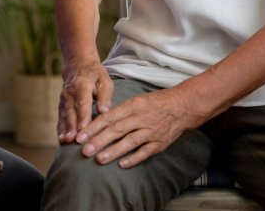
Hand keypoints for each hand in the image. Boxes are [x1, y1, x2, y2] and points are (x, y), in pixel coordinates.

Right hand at [58, 58, 113, 144]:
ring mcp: (63, 99)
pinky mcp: (61, 105)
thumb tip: (105, 112)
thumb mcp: (104, 81)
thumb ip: (105, 96)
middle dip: (72, 127)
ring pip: (63, 116)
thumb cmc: (95, 75)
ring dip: (64, 130)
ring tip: (65, 143)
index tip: (84, 128)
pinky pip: (60, 118)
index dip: (83, 116)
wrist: (78, 65)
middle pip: (71, 111)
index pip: (83, 102)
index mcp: (82, 85)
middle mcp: (69, 93)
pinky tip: (61, 141)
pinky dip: (60, 130)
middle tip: (74, 140)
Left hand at [76, 87, 202, 167]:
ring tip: (99, 159)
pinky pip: (146, 152)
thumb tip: (99, 121)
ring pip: (130, 141)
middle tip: (85, 149)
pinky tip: (122, 164)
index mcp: (133, 105)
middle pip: (117, 129)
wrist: (183, 105)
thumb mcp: (137, 100)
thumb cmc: (156, 102)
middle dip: (99, 140)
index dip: (94, 127)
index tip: (80, 135)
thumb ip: (120, 111)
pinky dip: (134, 158)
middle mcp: (141, 117)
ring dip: (114, 151)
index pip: (109, 116)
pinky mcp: (160, 142)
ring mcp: (151, 130)